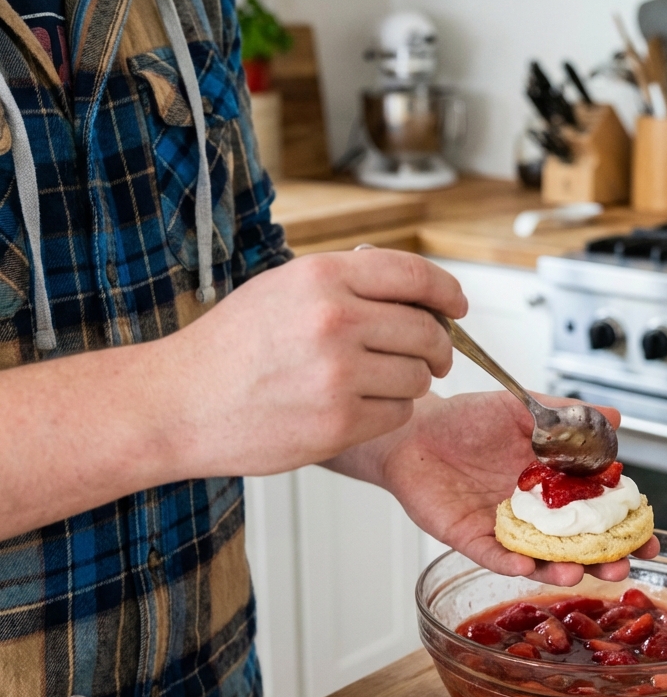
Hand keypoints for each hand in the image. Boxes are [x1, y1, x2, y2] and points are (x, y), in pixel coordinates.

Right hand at [169, 249, 467, 476]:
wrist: (179, 402)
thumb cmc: (228, 347)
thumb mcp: (283, 289)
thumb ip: (346, 284)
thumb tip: (415, 294)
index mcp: (323, 276)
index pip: (415, 275)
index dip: (447, 292)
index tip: (457, 306)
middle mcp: (335, 319)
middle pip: (427, 330)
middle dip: (438, 346)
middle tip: (431, 356)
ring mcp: (338, 373)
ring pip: (418, 375)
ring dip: (408, 381)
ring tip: (374, 383)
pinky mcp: (339, 422)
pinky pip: (398, 413)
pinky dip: (387, 412)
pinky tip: (356, 407)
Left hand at [372, 390, 659, 586]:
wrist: (413, 430)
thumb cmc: (466, 418)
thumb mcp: (521, 408)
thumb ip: (566, 415)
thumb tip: (616, 415)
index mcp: (552, 484)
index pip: (597, 511)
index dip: (624, 526)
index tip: (649, 537)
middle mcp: (532, 512)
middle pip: (576, 545)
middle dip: (602, 560)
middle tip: (622, 567)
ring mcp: (503, 528)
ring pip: (538, 559)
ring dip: (560, 569)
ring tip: (577, 572)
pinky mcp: (470, 538)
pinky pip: (493, 556)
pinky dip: (510, 563)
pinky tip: (526, 567)